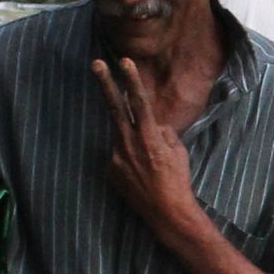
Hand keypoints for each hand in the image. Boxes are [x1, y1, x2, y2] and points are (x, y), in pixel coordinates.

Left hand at [93, 55, 199, 238]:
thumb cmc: (177, 179)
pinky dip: (129, 160)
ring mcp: (116, 157)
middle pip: (114, 108)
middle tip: (96, 63)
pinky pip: (119, 156)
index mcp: (148, 137)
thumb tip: (152, 123)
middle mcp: (128, 144)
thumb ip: (163, 131)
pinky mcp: (110, 170)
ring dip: (132, 141)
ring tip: (149, 164)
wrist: (166, 212)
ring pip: (121, 136)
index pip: (138, 102)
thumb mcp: (177, 150)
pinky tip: (141, 176)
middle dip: (105, 83)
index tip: (124, 61)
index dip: (132, 80)